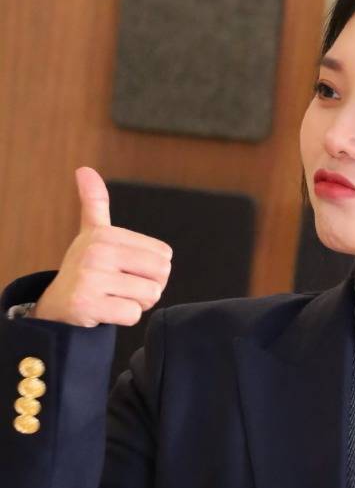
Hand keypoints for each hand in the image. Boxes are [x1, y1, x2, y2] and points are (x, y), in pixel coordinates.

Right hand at [32, 168, 172, 326]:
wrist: (57, 304)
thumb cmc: (84, 268)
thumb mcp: (91, 233)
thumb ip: (94, 203)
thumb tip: (85, 169)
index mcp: (105, 234)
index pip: (164, 256)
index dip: (152, 269)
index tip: (126, 270)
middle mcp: (97, 252)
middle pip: (161, 275)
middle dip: (149, 287)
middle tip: (123, 287)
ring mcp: (91, 278)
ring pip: (149, 296)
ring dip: (137, 303)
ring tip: (113, 297)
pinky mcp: (88, 304)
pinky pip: (132, 314)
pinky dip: (124, 317)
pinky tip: (105, 310)